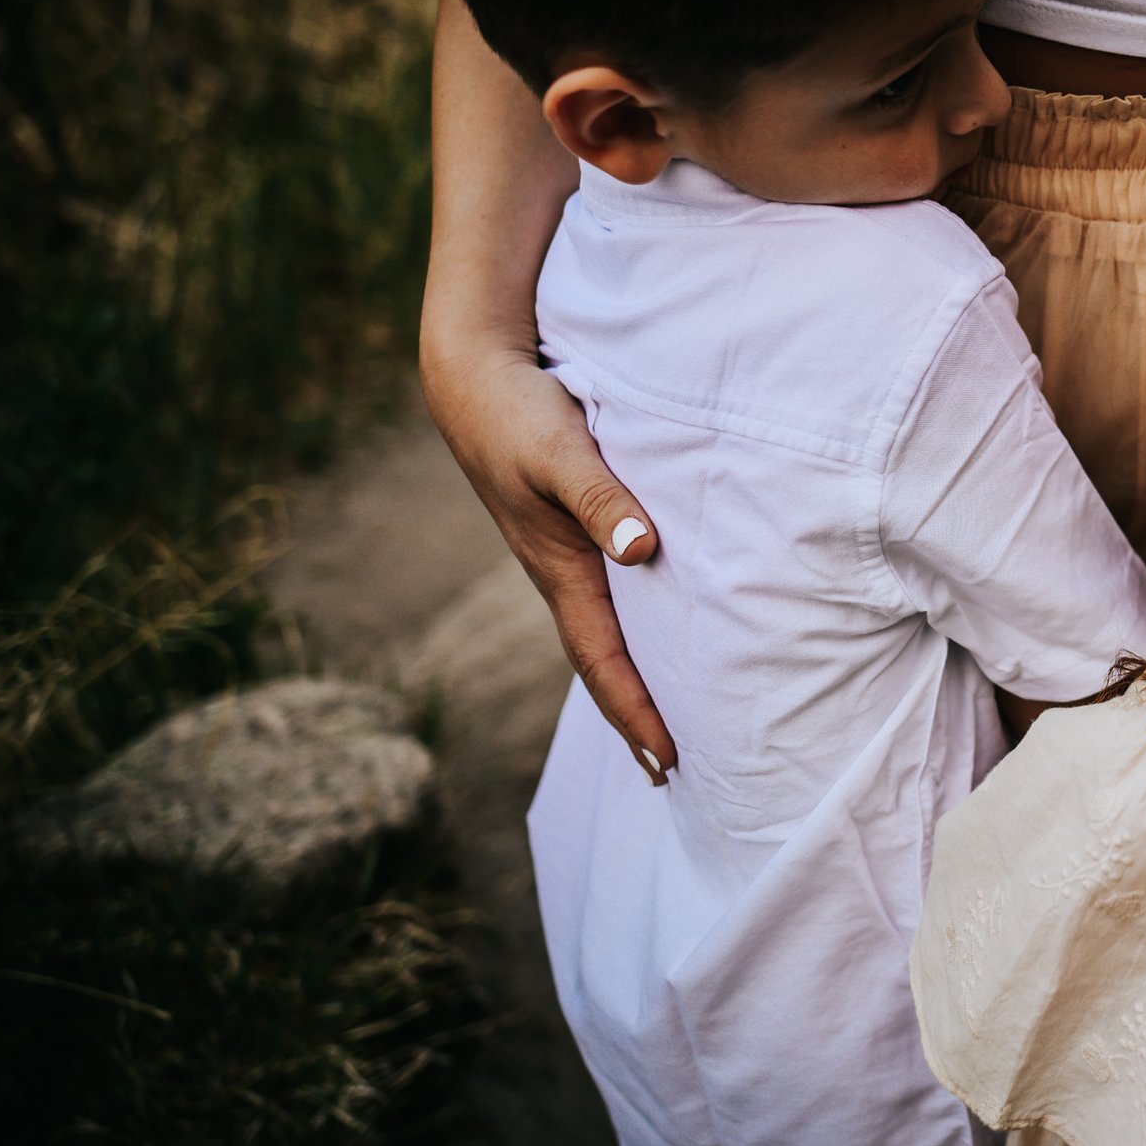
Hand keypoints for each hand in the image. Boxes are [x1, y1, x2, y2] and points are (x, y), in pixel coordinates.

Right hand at [423, 342, 677, 782]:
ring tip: (671, 718)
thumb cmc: (517, 412)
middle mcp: (562, 573)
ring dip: (635, 677)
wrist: (473, 376)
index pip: (603, 659)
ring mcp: (564, 556)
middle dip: (634, 715)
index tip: (666, 759)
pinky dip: (634, 630)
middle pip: (604, 661)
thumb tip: (641, 551)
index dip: (635, 711)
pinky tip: (661, 632)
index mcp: (560, 569)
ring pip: (606, 631)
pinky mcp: (572, 531)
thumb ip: (601, 498)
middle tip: (672, 769)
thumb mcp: (560, 450)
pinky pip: (610, 597)